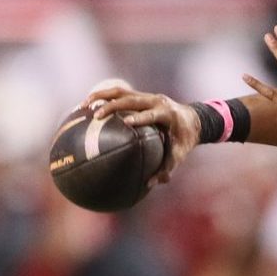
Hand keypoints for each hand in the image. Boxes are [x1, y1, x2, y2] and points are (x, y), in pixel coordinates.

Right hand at [85, 79, 199, 186]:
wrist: (193, 119)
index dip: (140, 117)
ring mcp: (147, 95)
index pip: (152, 114)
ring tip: (83, 106)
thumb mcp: (180, 154)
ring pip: (121, 92)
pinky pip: (118, 93)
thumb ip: (167, 168)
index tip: (127, 122)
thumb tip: (150, 183)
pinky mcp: (139, 95)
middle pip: (131, 99)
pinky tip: (85, 106)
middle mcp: (156, 100)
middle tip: (96, 116)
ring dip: (101, 96)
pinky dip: (102, 97)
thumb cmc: (185, 140)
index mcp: (168, 113)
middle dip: (113, 106)